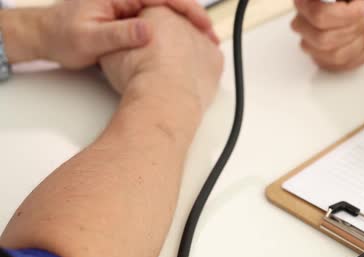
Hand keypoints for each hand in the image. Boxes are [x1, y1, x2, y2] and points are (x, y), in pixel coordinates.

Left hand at [39, 0, 217, 68]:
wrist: (46, 35)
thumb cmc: (63, 35)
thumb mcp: (89, 39)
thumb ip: (119, 33)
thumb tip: (148, 30)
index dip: (186, 8)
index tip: (203, 24)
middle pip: (169, 0)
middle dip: (193, 15)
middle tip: (211, 36)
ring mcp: (127, 2)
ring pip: (166, 7)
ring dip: (186, 22)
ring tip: (205, 40)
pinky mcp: (129, 12)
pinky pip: (158, 14)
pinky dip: (175, 26)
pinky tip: (186, 38)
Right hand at [99, 7, 222, 114]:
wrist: (164, 95)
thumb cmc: (138, 73)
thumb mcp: (112, 51)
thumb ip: (120, 41)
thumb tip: (117, 47)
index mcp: (158, 11)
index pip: (152, 16)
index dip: (145, 32)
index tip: (141, 50)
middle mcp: (183, 22)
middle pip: (176, 28)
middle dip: (167, 42)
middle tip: (155, 63)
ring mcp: (202, 40)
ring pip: (194, 44)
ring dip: (186, 54)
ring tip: (170, 75)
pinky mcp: (215, 60)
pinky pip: (209, 61)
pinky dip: (201, 68)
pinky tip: (187, 80)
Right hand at [292, 0, 363, 70]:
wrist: (349, 3)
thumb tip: (343, 3)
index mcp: (303, 5)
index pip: (319, 16)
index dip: (345, 15)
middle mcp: (302, 28)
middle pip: (325, 39)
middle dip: (355, 29)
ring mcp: (313, 48)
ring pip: (336, 56)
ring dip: (363, 41)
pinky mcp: (326, 61)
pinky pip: (347, 64)